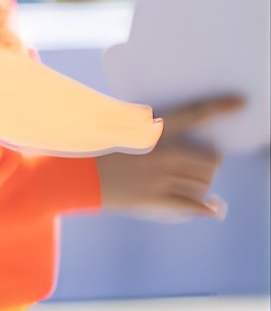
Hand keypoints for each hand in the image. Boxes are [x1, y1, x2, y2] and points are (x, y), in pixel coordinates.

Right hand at [95, 94, 241, 219]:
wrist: (70, 176)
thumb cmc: (90, 149)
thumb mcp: (116, 131)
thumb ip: (144, 130)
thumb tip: (173, 145)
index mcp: (152, 131)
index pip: (194, 114)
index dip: (220, 107)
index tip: (241, 102)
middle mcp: (163, 154)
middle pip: (209, 160)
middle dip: (209, 164)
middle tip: (199, 166)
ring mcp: (160, 178)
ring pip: (203, 183)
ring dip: (202, 184)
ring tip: (190, 184)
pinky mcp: (155, 199)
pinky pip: (192, 204)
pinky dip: (206, 208)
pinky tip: (214, 209)